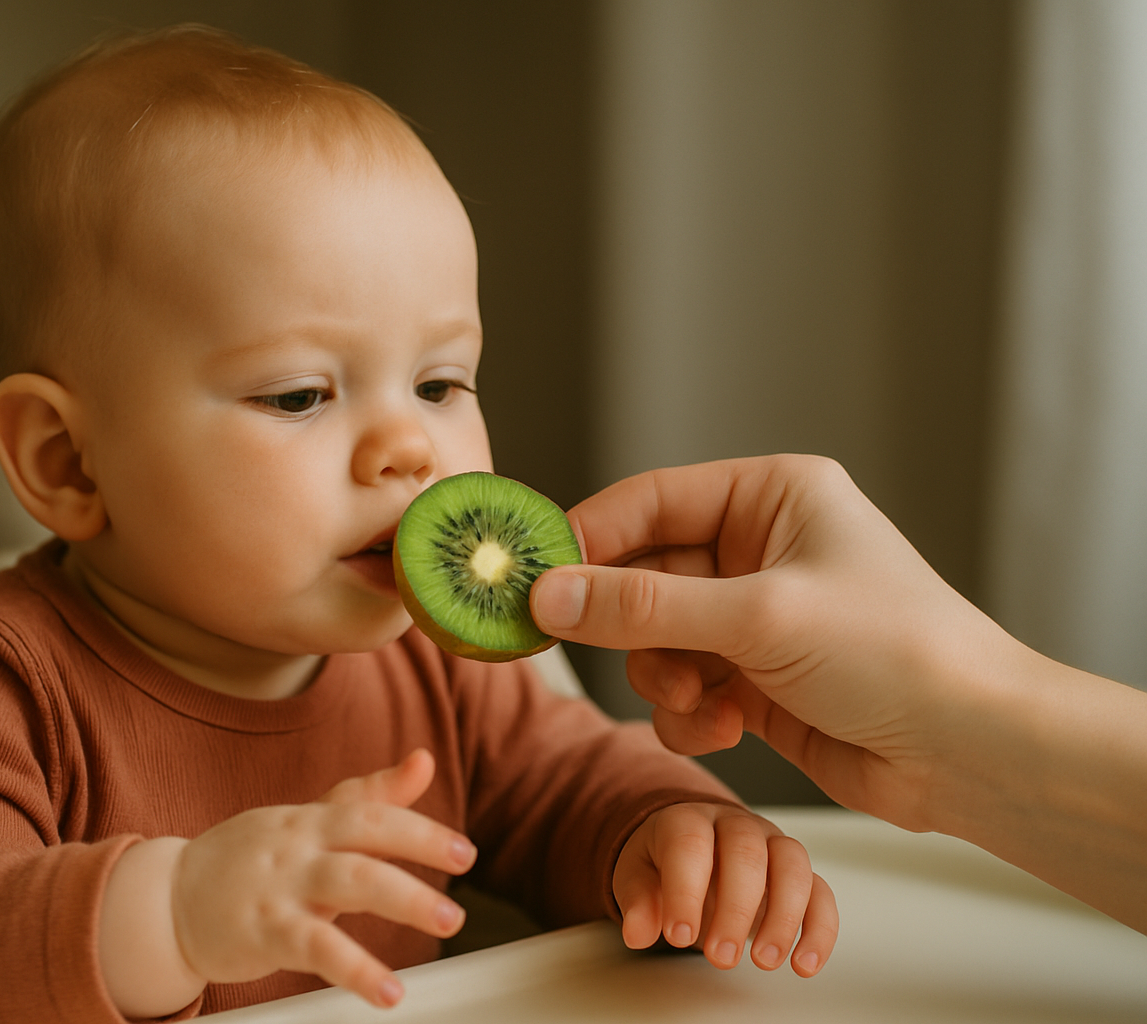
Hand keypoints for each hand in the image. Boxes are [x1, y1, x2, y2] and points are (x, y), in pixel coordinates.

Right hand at [171, 749, 473, 1008]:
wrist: (165, 898)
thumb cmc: (247, 860)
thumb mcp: (306, 823)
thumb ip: (367, 797)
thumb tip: (424, 762)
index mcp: (310, 820)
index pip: (369, 809)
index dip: (419, 825)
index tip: (464, 848)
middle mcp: (299, 845)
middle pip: (365, 835)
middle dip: (420, 846)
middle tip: (465, 867)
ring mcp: (280, 886)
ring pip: (349, 882)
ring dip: (403, 900)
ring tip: (446, 921)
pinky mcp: (264, 930)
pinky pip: (317, 948)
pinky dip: (357, 969)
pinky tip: (388, 991)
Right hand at [528, 455, 1028, 830]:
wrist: (972, 751)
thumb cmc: (895, 653)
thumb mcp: (757, 617)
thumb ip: (642, 606)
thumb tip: (548, 595)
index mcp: (771, 497)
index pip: (650, 500)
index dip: (588, 538)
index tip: (532, 577)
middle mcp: (759, 548)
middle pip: (643, 574)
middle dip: (631, 624)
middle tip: (591, 650)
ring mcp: (756, 616)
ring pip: (654, 638)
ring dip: (662, 676)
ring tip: (703, 700)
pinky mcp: (756, 678)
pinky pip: (682, 686)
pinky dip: (689, 713)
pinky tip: (725, 728)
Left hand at [614, 803, 836, 975]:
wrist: (693, 850)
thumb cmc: (664, 864)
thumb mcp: (636, 878)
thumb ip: (637, 902)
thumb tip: (637, 932)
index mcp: (688, 820)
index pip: (689, 844)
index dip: (685, 890)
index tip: (679, 936)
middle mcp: (735, 825)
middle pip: (746, 852)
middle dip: (736, 909)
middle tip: (721, 957)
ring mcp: (771, 844)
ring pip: (792, 866)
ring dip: (784, 917)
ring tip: (765, 962)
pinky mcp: (798, 872)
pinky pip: (821, 893)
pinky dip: (819, 930)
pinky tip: (804, 965)